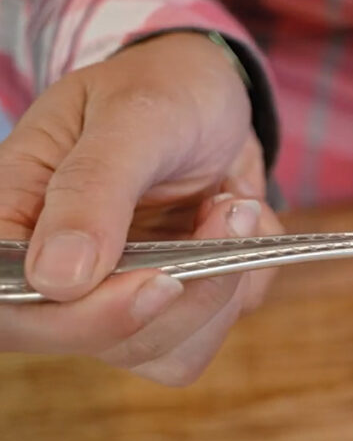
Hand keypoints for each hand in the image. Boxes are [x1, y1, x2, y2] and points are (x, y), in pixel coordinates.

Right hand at [0, 33, 282, 384]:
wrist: (216, 97)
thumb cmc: (163, 89)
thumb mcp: (133, 116)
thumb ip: (93, 187)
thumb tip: (57, 279)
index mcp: (14, 218)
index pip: (12, 308)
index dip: (79, 318)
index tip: (159, 281)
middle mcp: (54, 271)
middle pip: (91, 341)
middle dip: (177, 295)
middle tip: (225, 215)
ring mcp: (111, 295)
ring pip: (160, 351)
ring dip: (219, 285)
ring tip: (235, 206)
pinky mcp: (166, 309)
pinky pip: (206, 336)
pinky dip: (242, 286)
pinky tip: (241, 227)